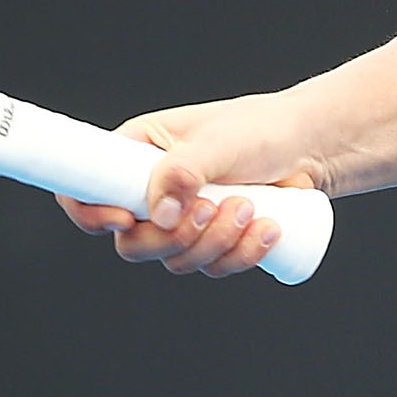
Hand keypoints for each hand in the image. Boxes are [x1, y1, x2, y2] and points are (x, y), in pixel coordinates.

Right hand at [52, 93, 321, 278]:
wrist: (309, 147)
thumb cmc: (260, 129)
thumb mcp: (219, 141)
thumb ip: (184, 170)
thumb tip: (159, 215)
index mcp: (135, 155)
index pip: (87, 189)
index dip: (91, 213)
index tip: (124, 220)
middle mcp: (151, 192)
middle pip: (132, 243)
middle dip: (175, 238)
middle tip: (212, 209)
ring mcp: (182, 221)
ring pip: (176, 259)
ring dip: (215, 244)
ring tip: (251, 206)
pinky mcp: (213, 241)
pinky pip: (213, 267)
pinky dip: (240, 256)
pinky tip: (269, 230)